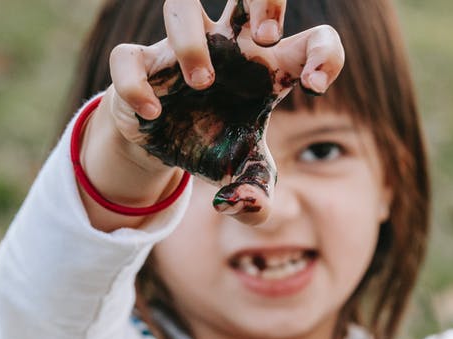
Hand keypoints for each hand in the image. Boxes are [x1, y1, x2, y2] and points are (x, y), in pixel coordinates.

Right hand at [103, 0, 343, 223]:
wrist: (165, 144)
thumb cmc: (216, 143)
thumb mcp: (246, 176)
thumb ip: (257, 198)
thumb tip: (245, 205)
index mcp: (267, 64)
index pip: (313, 39)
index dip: (323, 53)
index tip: (315, 86)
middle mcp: (225, 45)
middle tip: (267, 39)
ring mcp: (177, 49)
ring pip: (180, 7)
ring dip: (191, 43)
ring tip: (202, 84)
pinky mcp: (138, 66)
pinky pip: (129, 58)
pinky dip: (137, 85)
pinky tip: (154, 114)